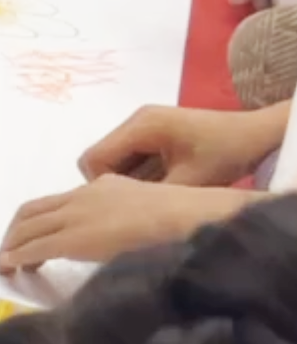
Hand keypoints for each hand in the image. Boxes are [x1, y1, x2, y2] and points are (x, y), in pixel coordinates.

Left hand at [0, 176, 259, 272]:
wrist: (190, 217)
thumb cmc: (181, 218)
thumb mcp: (144, 209)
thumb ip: (122, 219)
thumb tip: (114, 239)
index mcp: (101, 187)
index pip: (56, 202)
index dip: (35, 220)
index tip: (28, 237)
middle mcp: (83, 196)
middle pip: (32, 211)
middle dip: (14, 232)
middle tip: (7, 252)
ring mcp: (77, 215)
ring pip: (27, 228)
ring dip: (11, 246)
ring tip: (4, 264)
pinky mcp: (74, 238)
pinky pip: (34, 247)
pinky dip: (16, 257)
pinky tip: (9, 267)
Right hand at [76, 103, 289, 186]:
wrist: (256, 136)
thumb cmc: (224, 156)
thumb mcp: (185, 183)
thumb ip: (145, 198)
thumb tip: (115, 218)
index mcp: (141, 125)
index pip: (92, 159)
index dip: (101, 185)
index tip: (129, 201)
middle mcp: (136, 119)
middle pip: (98, 158)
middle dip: (112, 183)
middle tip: (141, 200)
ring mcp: (144, 124)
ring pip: (112, 160)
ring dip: (127, 180)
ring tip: (153, 192)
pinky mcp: (153, 132)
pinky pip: (128, 156)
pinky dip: (137, 174)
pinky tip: (160, 182)